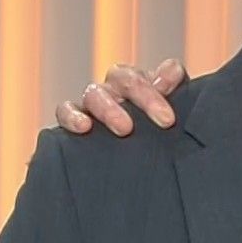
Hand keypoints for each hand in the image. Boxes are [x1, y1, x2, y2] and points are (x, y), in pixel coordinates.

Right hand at [54, 57, 185, 134]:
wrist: (127, 169)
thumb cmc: (155, 134)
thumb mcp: (170, 112)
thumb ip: (176, 88)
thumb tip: (169, 73)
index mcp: (139, 82)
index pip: (151, 73)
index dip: (161, 84)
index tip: (170, 116)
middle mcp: (114, 88)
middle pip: (123, 77)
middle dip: (143, 96)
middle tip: (163, 121)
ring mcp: (92, 102)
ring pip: (94, 92)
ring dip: (109, 108)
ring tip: (124, 129)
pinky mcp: (72, 119)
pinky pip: (65, 110)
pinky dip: (72, 115)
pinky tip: (84, 127)